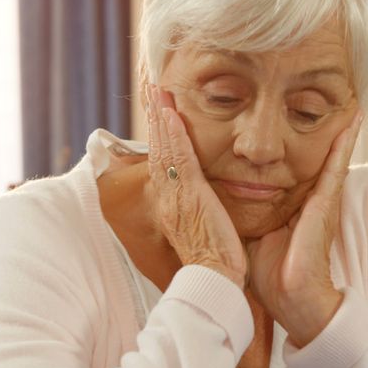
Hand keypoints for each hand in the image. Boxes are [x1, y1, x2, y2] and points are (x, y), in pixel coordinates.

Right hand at [146, 85, 245, 287]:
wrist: (215, 281)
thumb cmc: (216, 262)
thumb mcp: (206, 228)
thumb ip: (203, 209)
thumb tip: (207, 198)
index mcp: (172, 203)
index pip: (163, 161)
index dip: (160, 134)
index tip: (160, 110)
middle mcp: (168, 196)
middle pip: (157, 148)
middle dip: (154, 116)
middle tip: (151, 87)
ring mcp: (176, 195)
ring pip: (164, 148)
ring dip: (160, 116)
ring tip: (157, 89)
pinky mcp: (189, 196)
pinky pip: (178, 158)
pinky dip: (173, 134)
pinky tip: (171, 112)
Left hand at [246, 109, 364, 346]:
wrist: (290, 296)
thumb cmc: (269, 271)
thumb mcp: (248, 230)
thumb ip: (238, 210)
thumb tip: (212, 195)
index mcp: (288, 201)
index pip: (286, 162)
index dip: (288, 139)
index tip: (282, 111)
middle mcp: (306, 195)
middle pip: (308, 153)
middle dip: (313, 125)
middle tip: (321, 94)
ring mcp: (319, 198)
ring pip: (328, 153)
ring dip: (339, 128)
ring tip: (348, 99)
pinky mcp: (326, 203)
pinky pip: (336, 167)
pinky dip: (346, 144)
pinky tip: (354, 121)